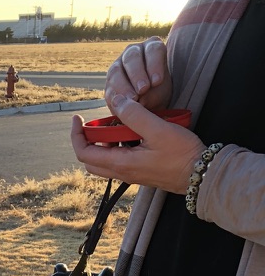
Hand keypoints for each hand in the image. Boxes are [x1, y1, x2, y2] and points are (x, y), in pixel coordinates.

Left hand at [71, 96, 204, 194]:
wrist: (200, 174)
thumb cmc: (181, 153)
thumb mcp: (158, 129)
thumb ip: (134, 115)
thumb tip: (116, 101)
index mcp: (121, 163)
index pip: (84, 153)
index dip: (76, 135)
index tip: (77, 118)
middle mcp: (121, 172)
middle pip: (90, 159)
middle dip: (87, 140)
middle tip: (94, 122)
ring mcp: (130, 173)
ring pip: (104, 160)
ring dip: (104, 142)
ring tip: (117, 123)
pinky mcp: (139, 171)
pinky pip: (119, 159)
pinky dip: (117, 145)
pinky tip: (133, 131)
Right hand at [105, 37, 171, 112]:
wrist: (146, 103)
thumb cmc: (157, 93)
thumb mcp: (160, 92)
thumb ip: (153, 93)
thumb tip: (140, 99)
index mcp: (152, 48)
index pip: (153, 50)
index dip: (154, 64)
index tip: (156, 82)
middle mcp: (134, 52)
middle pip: (132, 57)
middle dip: (137, 74)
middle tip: (143, 89)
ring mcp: (118, 64)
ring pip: (116, 71)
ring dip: (123, 86)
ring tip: (132, 99)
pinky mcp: (109, 81)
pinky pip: (108, 86)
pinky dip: (115, 96)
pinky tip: (122, 104)